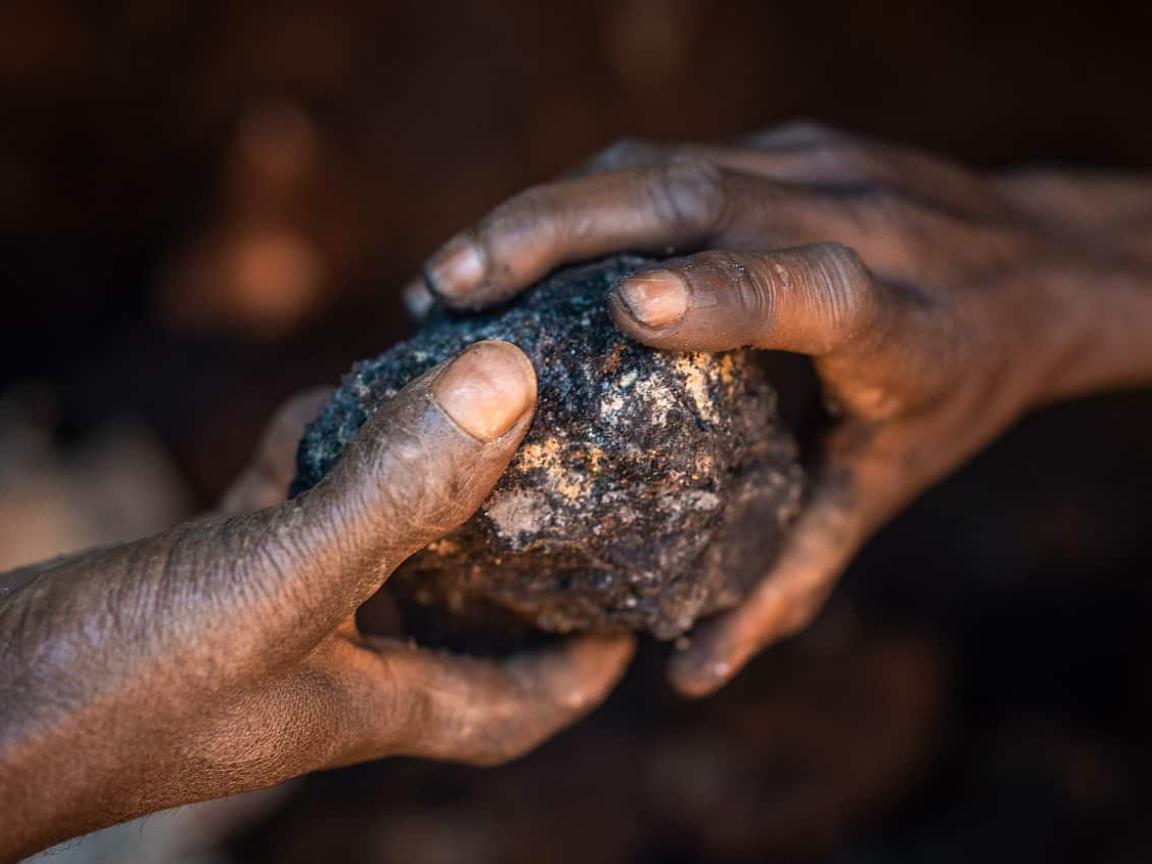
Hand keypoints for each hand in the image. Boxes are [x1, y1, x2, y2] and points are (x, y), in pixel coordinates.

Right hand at [0, 341, 633, 860]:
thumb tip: (509, 382)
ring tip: (470, 417)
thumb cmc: (114, 688)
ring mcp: (268, 619)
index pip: (516, 705)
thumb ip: (394, 488)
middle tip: (573, 480)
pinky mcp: (206, 576)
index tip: (637, 609)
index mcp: (375, 700)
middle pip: (459, 619)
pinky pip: (288, 509)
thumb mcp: (277, 580)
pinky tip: (334, 404)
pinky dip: (316, 457)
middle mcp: (334, 664)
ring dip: (416, 487)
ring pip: (374, 548)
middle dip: (516, 558)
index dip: (584, 668)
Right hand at [408, 123, 1151, 696]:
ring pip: (664, 163)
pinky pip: (666, 158)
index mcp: (900, 320)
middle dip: (558, 229)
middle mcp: (859, 218)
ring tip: (452, 272)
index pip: (813, 286)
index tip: (628, 305)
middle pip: (701, 196)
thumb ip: (795, 573)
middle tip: (451, 284)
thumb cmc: (963, 384)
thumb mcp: (890, 481)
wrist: (1042, 258)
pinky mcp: (789, 144)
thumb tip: (692, 671)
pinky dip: (581, 196)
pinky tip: (516, 242)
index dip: (724, 292)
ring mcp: (819, 165)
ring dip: (546, 208)